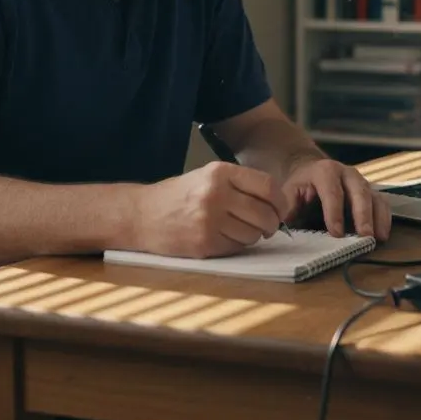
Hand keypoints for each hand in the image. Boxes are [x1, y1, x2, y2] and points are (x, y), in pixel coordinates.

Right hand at [127, 161, 290, 258]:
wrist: (140, 214)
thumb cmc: (178, 196)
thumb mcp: (207, 177)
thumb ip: (239, 185)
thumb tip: (276, 202)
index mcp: (220, 172)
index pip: (268, 186)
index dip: (280, 202)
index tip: (280, 210)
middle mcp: (216, 193)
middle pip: (265, 213)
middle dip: (272, 224)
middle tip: (268, 227)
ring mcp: (209, 219)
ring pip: (253, 233)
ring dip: (254, 236)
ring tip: (239, 230)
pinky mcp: (204, 242)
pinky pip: (237, 247)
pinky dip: (237, 245)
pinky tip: (224, 238)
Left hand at [283, 159, 390, 239]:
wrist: (312, 170)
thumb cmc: (301, 185)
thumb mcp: (289, 191)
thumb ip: (288, 207)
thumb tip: (283, 226)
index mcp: (325, 171)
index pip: (332, 192)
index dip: (334, 213)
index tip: (336, 233)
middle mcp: (347, 173)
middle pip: (359, 192)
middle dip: (362, 215)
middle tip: (364, 236)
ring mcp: (361, 182)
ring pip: (374, 197)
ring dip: (377, 218)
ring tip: (377, 238)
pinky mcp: (371, 191)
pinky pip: (382, 202)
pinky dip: (385, 218)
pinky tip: (383, 234)